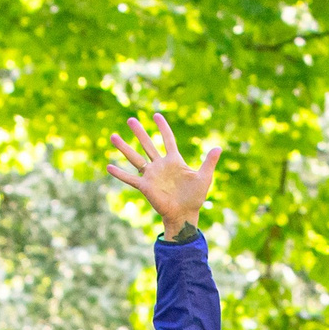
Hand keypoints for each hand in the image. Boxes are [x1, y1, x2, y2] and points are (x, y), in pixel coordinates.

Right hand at [107, 113, 218, 235]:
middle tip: (130, 120)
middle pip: (147, 144)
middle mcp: (160, 165)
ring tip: (113, 136)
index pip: (167, 139)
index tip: (156, 115)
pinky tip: (108, 166)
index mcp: (174, 161)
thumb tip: (219, 147)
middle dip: (139, 132)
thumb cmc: (195, 197)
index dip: (162, 127)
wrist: (185, 214)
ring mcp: (151, 175)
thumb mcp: (204, 177)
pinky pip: (130, 179)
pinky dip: (120, 173)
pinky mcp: (145, 187)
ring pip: (135, 158)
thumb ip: (209, 162)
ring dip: (124, 148)